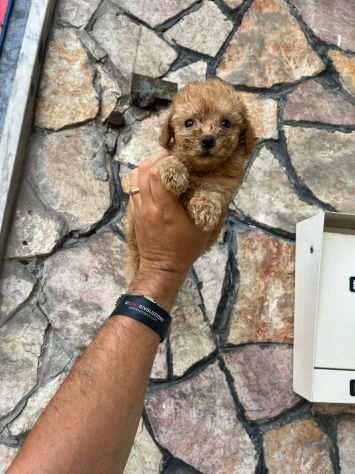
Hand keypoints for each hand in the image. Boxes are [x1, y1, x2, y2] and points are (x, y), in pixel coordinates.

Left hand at [128, 155, 211, 308]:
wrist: (162, 268)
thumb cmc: (185, 249)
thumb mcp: (203, 229)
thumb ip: (205, 206)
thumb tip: (214, 186)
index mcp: (165, 209)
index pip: (157, 174)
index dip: (166, 161)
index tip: (179, 157)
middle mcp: (148, 207)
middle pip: (144, 171)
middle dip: (156, 159)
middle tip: (170, 157)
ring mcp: (138, 210)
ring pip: (135, 178)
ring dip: (147, 167)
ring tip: (161, 164)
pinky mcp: (134, 213)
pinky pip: (133, 188)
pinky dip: (142, 179)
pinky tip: (154, 179)